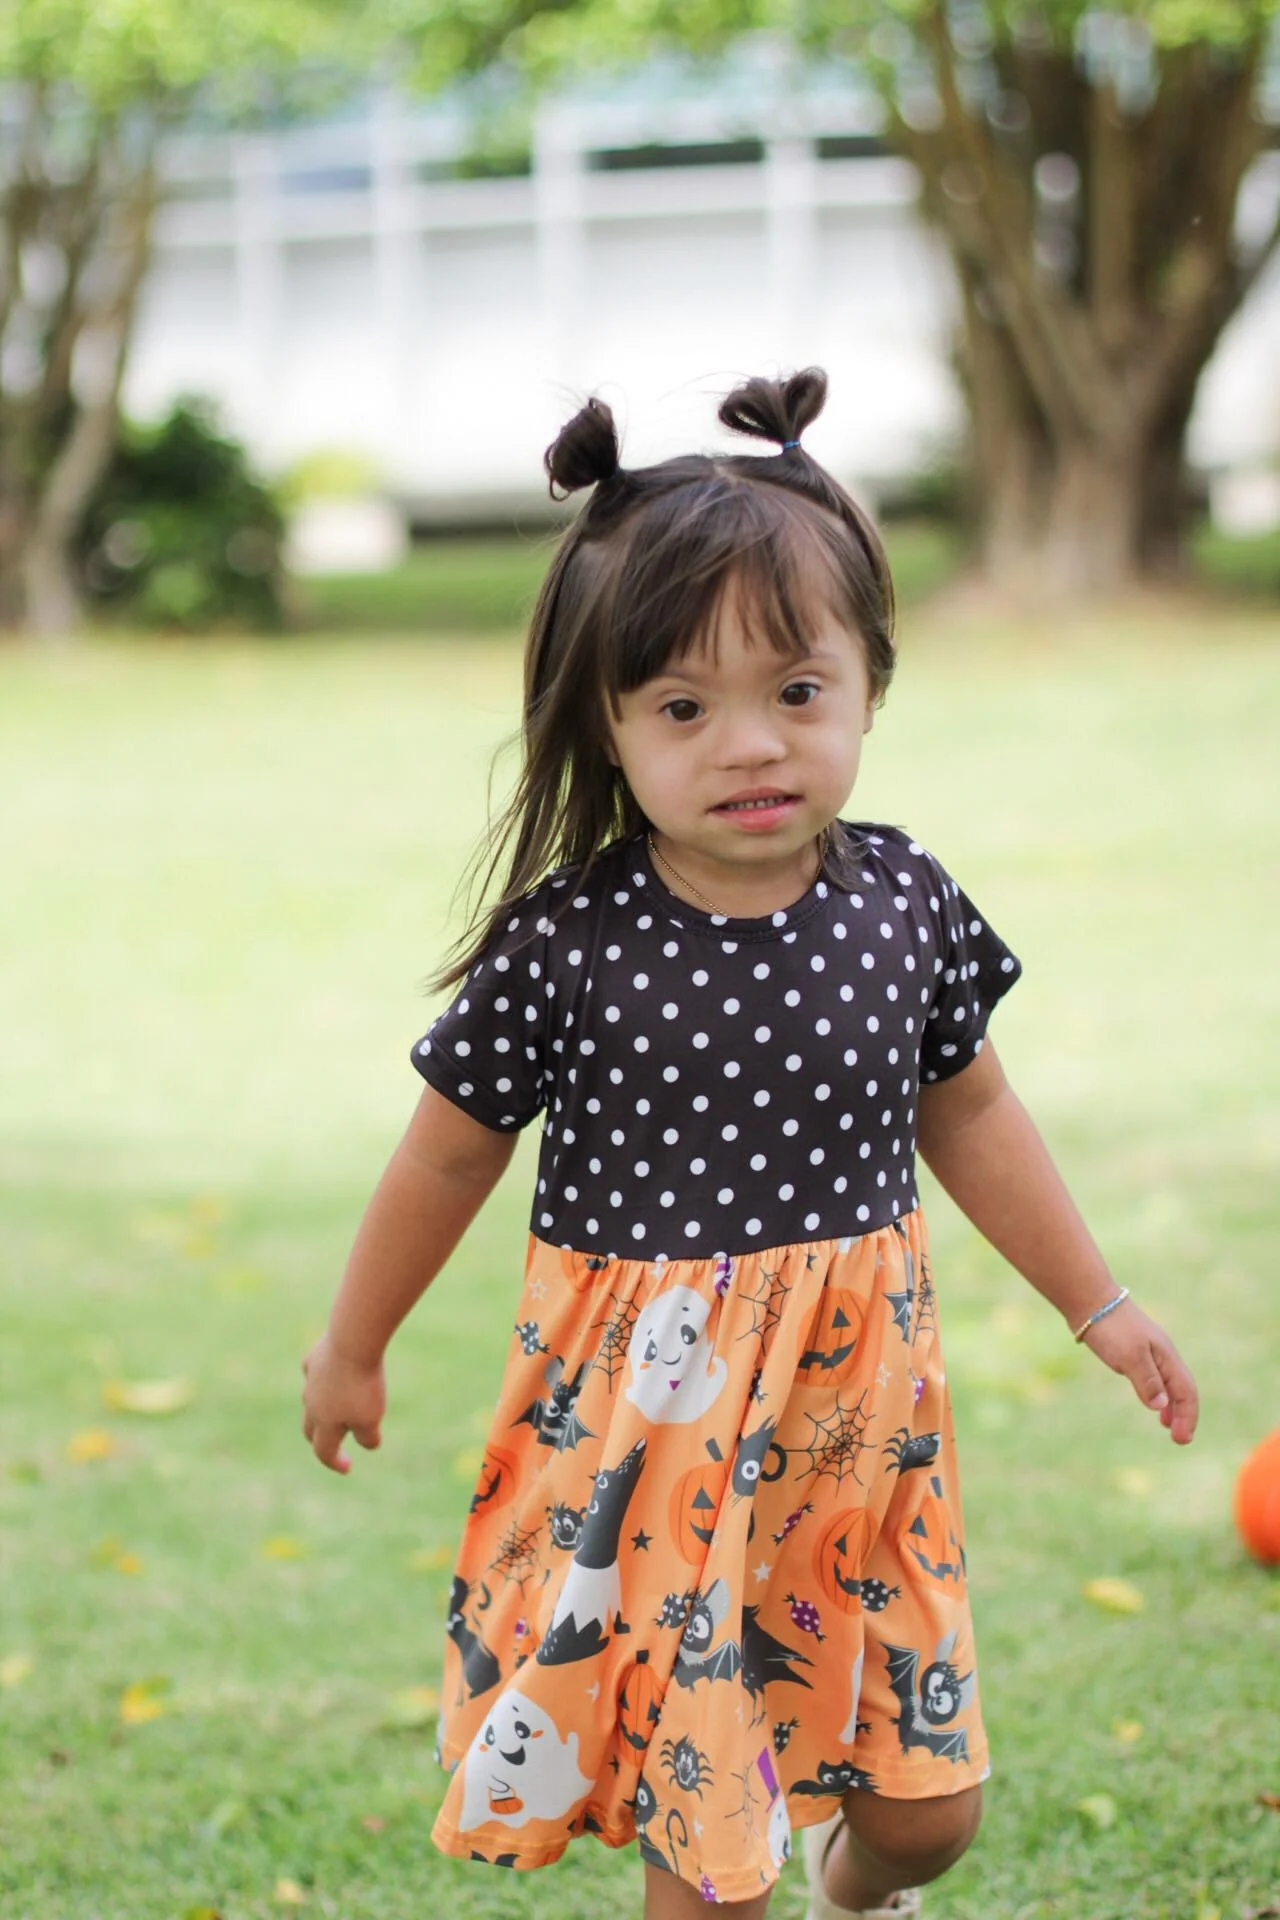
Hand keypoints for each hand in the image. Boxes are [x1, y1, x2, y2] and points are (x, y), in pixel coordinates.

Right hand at [301, 1331, 385, 1473]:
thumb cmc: (362, 1384)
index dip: (335, 1462)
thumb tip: (368, 1443)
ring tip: (337, 1409)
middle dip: (321, 1439)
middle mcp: (311, 1404)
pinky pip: (315, 1373)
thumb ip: (368, 1437)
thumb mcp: (371, 1418)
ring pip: (311, 1401)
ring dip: (322, 1409)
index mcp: (323, 1424)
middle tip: (334, 1443)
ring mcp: (310, 1380)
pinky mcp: (315, 1358)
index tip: (348, 1467)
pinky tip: (331, 1375)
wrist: (351, 1341)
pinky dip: (322, 1379)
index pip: (324, 1452)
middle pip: (310, 1429)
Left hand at [1080, 1300, 1198, 1444]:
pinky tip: (1150, 1402)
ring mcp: (1149, 1352)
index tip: (1180, 1439)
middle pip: (1182, 1389)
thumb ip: (1147, 1381)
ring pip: (1169, 1384)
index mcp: (1167, 1357)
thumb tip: (1161, 1407)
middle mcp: (1163, 1355)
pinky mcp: (1133, 1351)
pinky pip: (1154, 1378)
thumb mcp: (1130, 1356)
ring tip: (1167, 1426)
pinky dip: (1157, 1394)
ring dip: (1172, 1406)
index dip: (1187, 1417)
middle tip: (1179, 1440)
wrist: (1090, 1299)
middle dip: (1184, 1415)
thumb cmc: (1111, 1327)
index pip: (1186, 1392)